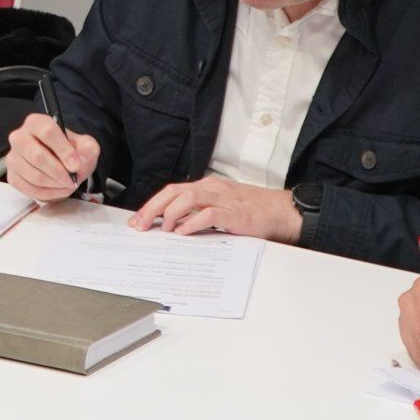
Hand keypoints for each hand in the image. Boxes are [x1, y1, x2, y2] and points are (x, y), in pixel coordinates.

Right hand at [6, 110, 100, 201]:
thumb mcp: (85, 145)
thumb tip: (78, 161)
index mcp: (36, 122)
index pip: (47, 132)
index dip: (63, 151)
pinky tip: (58, 190)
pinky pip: (29, 189)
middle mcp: (19, 137)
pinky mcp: (12, 176)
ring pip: (34, 175)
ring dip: (55, 185)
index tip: (75, 166)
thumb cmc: (70, 152)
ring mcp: (13, 158)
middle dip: (59, 172)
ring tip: (67, 185)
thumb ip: (87, 149)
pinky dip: (48, 194)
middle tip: (72, 180)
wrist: (59, 164)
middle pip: (37, 156)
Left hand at [131, 178, 300, 242]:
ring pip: (189, 198)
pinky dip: (193, 223)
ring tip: (162, 229)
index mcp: (208, 186)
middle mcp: (213, 189)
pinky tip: (183, 232)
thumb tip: (172, 225)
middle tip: (140, 225)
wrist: (280, 211)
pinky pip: (209, 214)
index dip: (153, 204)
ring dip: (171, 214)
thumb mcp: (221, 205)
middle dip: (153, 208)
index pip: (172, 190)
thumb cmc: (251, 211)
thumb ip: (199, 212)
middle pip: (175, 192)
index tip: (138, 220)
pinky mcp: (234, 214)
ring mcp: (224, 199)